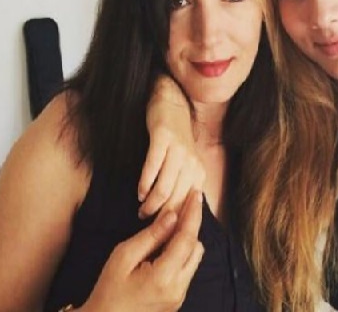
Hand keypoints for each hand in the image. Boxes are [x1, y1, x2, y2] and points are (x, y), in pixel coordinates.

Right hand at [81, 190, 203, 311]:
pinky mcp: (177, 299)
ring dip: (187, 241)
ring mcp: (179, 296)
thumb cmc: (108, 290)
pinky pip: (187, 270)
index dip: (193, 214)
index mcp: (164, 277)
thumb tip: (173, 217)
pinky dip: (182, 254)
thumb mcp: (123, 256)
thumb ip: (151, 236)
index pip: (187, 239)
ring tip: (173, 226)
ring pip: (195, 259)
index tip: (196, 195)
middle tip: (184, 205)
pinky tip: (168, 245)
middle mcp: (178, 288)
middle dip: (191, 226)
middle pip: (197, 248)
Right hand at [139, 76, 204, 217]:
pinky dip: (144, 183)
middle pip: (176, 201)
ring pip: (164, 188)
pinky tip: (138, 192)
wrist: (171, 104)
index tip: (164, 234)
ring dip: (151, 203)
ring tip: (141, 211)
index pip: (188, 206)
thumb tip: (175, 217)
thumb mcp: (184, 164)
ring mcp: (178, 151)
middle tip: (147, 225)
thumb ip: (181, 186)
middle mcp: (192, 163)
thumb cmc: (174, 140)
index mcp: (198, 172)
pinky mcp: (163, 139)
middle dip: (161, 217)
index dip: (176, 221)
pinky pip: (153, 167)